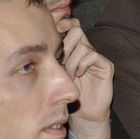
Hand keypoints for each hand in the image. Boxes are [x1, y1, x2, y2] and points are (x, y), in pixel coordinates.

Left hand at [57, 17, 112, 138]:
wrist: (84, 114)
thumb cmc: (66, 96)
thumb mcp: (53, 75)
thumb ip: (49, 60)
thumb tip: (33, 45)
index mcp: (74, 48)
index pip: (71, 25)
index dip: (62, 24)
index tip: (50, 34)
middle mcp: (86, 49)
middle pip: (76, 29)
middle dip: (64, 45)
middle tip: (59, 61)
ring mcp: (97, 57)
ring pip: (82, 44)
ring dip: (71, 60)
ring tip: (68, 73)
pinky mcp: (106, 66)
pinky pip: (92, 55)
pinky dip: (82, 64)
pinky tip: (78, 75)